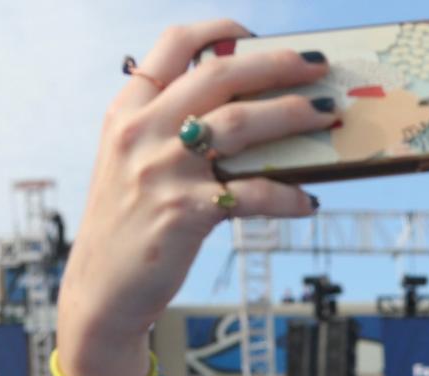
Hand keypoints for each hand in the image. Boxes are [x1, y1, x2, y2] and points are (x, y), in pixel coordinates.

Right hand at [56, 20, 332, 370]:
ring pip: (239, 124)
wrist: (103, 291)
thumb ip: (166, 133)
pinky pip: (251, 194)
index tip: (251, 35)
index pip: (172, 47)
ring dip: (290, 115)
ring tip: (325, 115)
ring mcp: (163, 171)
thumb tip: (239, 117)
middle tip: (315, 66)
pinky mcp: (186, 214)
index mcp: (127, 112)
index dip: (217, 32)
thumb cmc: (128, 229)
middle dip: (274, 64)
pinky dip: (286, 196)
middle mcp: (142, 132)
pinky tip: (308, 201)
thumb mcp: (131, 165)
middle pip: (218, 76)